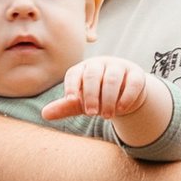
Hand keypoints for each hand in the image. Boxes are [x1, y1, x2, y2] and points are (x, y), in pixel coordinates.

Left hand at [44, 53, 173, 144]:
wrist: (124, 96)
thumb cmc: (98, 97)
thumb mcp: (81, 103)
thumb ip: (65, 107)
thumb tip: (44, 114)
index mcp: (83, 69)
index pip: (74, 73)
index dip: (71, 85)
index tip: (70, 100)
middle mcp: (100, 64)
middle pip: (93, 74)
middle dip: (91, 95)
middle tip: (92, 114)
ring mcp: (119, 67)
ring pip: (112, 78)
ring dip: (108, 98)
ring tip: (107, 116)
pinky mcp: (136, 74)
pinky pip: (133, 82)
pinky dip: (127, 96)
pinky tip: (121, 109)